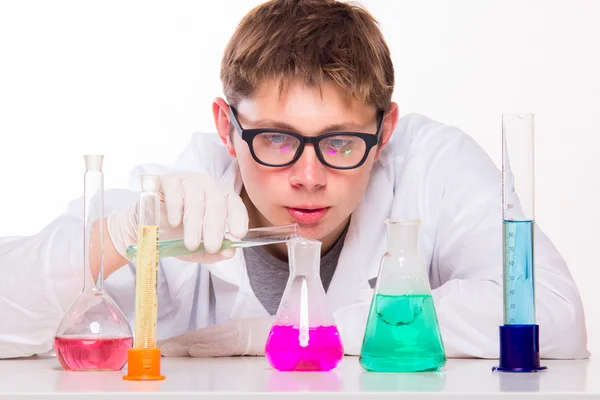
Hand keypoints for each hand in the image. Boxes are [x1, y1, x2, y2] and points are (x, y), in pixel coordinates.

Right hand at [107, 171, 248, 262]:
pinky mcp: (168, 180)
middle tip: (211, 246)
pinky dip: (175, 208)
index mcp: (221, 199)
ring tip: (190, 243)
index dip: (238, 218)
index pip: (235, 205)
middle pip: (216, 203)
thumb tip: (229, 252)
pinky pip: (174, 190)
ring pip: (195, 199)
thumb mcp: (197, 249)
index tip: (237, 234)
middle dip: (214, 227)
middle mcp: (208, 186)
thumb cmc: (177, 235)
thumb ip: (213, 252)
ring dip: (194, 223)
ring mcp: (188, 180)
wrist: (146, 230)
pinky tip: (174, 223)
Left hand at [158, 316, 275, 356]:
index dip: (181, 340)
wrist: (297, 328)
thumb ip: (234, 344)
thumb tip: (213, 350)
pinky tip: (194, 351)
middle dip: (176, 342)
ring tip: (166, 350)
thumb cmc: (276, 336)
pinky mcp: (247, 339)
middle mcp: (230, 329)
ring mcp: (238, 333)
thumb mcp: (252, 341)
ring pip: (206, 340)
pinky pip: (224, 345)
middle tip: (155, 348)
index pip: (201, 335)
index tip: (163, 345)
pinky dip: (208, 348)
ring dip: (184, 345)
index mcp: (230, 330)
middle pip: (198, 336)